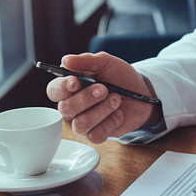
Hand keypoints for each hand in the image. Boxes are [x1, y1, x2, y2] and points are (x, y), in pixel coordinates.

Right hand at [45, 52, 160, 142]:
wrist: (142, 93)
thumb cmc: (120, 77)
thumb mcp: (106, 62)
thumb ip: (86, 61)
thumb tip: (65, 60)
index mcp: (69, 87)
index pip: (54, 91)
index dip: (61, 88)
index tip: (75, 82)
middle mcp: (72, 106)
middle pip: (65, 109)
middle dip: (86, 98)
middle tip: (104, 89)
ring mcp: (83, 122)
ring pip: (80, 124)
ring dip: (100, 111)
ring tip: (116, 99)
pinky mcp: (96, 134)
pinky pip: (95, 135)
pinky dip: (110, 123)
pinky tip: (119, 114)